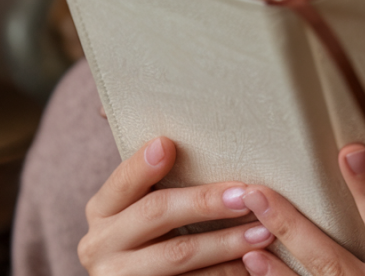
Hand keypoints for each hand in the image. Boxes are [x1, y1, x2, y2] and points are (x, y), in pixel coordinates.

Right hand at [79, 136, 274, 274]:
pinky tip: (252, 263)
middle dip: (204, 203)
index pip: (122, 181)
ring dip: (226, 243)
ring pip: (179, 257)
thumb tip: (115, 105)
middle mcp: (101, 245)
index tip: (170, 144)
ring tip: (264, 231)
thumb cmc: (151, 229)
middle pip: (156, 215)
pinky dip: (225, 274)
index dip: (143, 165)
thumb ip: (145, 166)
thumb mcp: (138, 199)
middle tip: (246, 194)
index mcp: (102, 210)